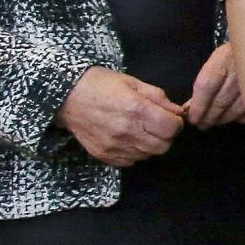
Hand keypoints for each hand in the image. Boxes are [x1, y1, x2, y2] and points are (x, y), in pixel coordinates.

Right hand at [58, 67, 183, 166]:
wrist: (65, 97)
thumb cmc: (101, 84)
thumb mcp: (132, 82)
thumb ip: (158, 98)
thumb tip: (178, 112)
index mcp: (136, 109)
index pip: (172, 128)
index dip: (176, 123)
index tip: (169, 118)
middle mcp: (127, 131)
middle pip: (163, 146)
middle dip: (165, 136)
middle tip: (156, 125)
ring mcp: (115, 146)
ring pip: (149, 155)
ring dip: (151, 144)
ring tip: (140, 130)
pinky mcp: (105, 156)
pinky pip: (131, 161)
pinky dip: (135, 152)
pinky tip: (127, 138)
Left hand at [185, 43, 244, 127]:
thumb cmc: (236, 54)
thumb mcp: (218, 59)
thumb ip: (206, 81)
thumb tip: (191, 106)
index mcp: (224, 59)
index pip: (205, 87)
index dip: (198, 106)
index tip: (193, 117)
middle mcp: (239, 72)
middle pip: (219, 103)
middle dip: (208, 118)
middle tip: (202, 124)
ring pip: (234, 111)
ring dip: (222, 119)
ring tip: (215, 121)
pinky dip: (239, 117)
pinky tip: (233, 116)